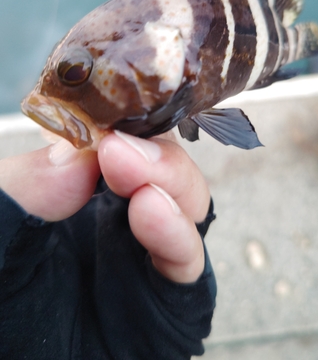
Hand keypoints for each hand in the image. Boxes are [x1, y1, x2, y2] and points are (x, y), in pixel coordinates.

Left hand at [0, 131, 209, 282]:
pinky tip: (155, 214)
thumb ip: (19, 193)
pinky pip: (188, 268)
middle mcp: (118, 222)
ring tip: (141, 184)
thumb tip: (73, 155)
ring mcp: (145, 263)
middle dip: (151, 153)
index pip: (117, 141)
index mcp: (76, 197)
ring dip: (172, 185)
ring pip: (188, 207)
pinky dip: (179, 237)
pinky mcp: (166, 309)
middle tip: (121, 150)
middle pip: (162, 168)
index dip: (119, 122)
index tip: (104, 117)